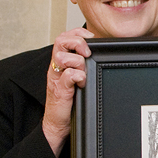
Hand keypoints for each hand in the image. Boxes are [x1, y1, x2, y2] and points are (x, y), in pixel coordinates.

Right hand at [42, 27, 93, 154]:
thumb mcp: (77, 79)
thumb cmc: (70, 102)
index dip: (78, 32)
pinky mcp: (60, 91)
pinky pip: (68, 75)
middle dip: (77, 42)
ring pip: (62, 56)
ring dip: (78, 61)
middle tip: (87, 52)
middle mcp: (56, 67)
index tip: (91, 38)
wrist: (58, 124)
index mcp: (61, 62)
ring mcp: (56, 78)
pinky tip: (83, 82)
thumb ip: (85, 66)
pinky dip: (78, 76)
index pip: (65, 36)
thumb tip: (101, 55)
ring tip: (84, 71)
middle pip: (60, 40)